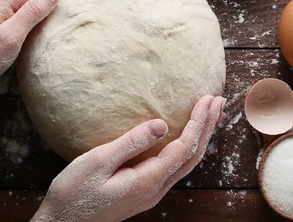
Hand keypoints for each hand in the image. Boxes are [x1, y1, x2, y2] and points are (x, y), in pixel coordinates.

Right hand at [32, 95, 225, 221]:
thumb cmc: (74, 192)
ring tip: (210, 114)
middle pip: (193, 155)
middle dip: (208, 126)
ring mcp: (152, 191)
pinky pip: (175, 165)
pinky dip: (187, 145)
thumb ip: (130, 143)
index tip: (208, 99)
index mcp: (148, 180)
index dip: (199, 122)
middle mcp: (156, 188)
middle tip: (219, 101)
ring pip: (186, 161)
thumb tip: (161, 124)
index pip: (185, 147)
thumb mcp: (98, 162)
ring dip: (200, 136)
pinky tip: (186, 135)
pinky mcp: (144, 189)